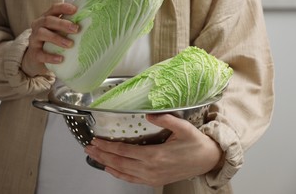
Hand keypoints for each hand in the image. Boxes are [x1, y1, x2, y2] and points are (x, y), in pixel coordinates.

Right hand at [21, 3, 78, 76]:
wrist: (37, 59)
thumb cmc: (53, 42)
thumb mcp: (59, 33)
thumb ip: (69, 28)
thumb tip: (91, 24)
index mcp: (46, 18)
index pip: (53, 9)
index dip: (63, 8)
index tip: (75, 10)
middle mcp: (38, 26)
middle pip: (48, 20)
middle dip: (62, 24)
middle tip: (76, 29)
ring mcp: (34, 39)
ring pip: (42, 33)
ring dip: (57, 38)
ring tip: (70, 44)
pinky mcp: (34, 53)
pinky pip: (40, 54)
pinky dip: (51, 56)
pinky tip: (61, 58)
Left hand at [84, 114, 222, 186]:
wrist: (207, 160)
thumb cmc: (195, 144)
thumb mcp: (183, 127)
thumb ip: (165, 119)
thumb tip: (148, 115)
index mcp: (155, 155)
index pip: (124, 151)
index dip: (107, 146)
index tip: (96, 140)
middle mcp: (150, 168)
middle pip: (119, 162)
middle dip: (101, 154)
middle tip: (88, 147)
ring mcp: (151, 177)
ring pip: (123, 172)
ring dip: (106, 164)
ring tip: (94, 156)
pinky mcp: (154, 180)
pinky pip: (131, 179)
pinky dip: (118, 174)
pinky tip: (110, 169)